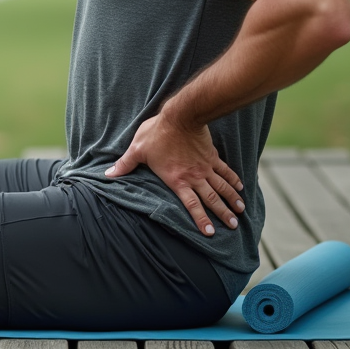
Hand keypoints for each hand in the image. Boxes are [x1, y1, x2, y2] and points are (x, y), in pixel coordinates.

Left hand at [104, 112, 244, 236]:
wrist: (180, 115)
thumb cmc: (156, 132)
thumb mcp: (137, 149)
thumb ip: (125, 164)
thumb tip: (108, 175)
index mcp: (177, 179)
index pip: (191, 205)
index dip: (200, 219)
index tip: (210, 233)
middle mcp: (194, 176)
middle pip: (212, 199)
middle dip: (223, 214)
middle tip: (233, 226)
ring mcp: (205, 166)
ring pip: (221, 187)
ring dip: (232, 200)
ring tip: (240, 212)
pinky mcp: (212, 156)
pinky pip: (225, 170)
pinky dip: (233, 179)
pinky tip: (241, 188)